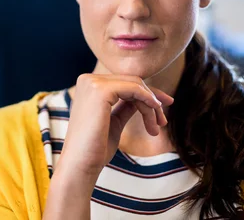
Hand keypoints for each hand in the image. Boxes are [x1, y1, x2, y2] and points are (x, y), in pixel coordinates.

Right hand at [58, 74, 173, 179]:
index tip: (161, 109)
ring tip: (157, 127)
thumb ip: (126, 106)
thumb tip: (144, 97)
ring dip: (151, 105)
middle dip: (152, 100)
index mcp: (88, 86)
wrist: (81, 164)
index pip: (124, 83)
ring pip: (135, 85)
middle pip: (131, 82)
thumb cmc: (95, 149)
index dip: (146, 94)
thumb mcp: (114, 121)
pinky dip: (148, 99)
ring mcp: (93, 83)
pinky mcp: (100, 90)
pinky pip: (134, 89)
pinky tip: (156, 111)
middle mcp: (88, 80)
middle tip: (162, 122)